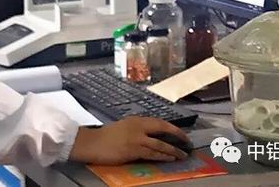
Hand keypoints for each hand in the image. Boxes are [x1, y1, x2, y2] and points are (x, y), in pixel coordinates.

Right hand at [68, 117, 190, 164]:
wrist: (92, 143)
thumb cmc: (105, 137)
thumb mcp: (123, 127)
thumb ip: (136, 130)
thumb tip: (150, 136)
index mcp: (136, 120)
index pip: (159, 122)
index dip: (172, 128)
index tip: (181, 133)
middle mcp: (138, 126)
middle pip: (163, 128)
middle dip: (177, 135)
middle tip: (187, 142)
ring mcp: (136, 138)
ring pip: (160, 143)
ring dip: (173, 149)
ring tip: (182, 154)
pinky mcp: (133, 149)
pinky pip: (152, 153)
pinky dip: (163, 156)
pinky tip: (170, 158)